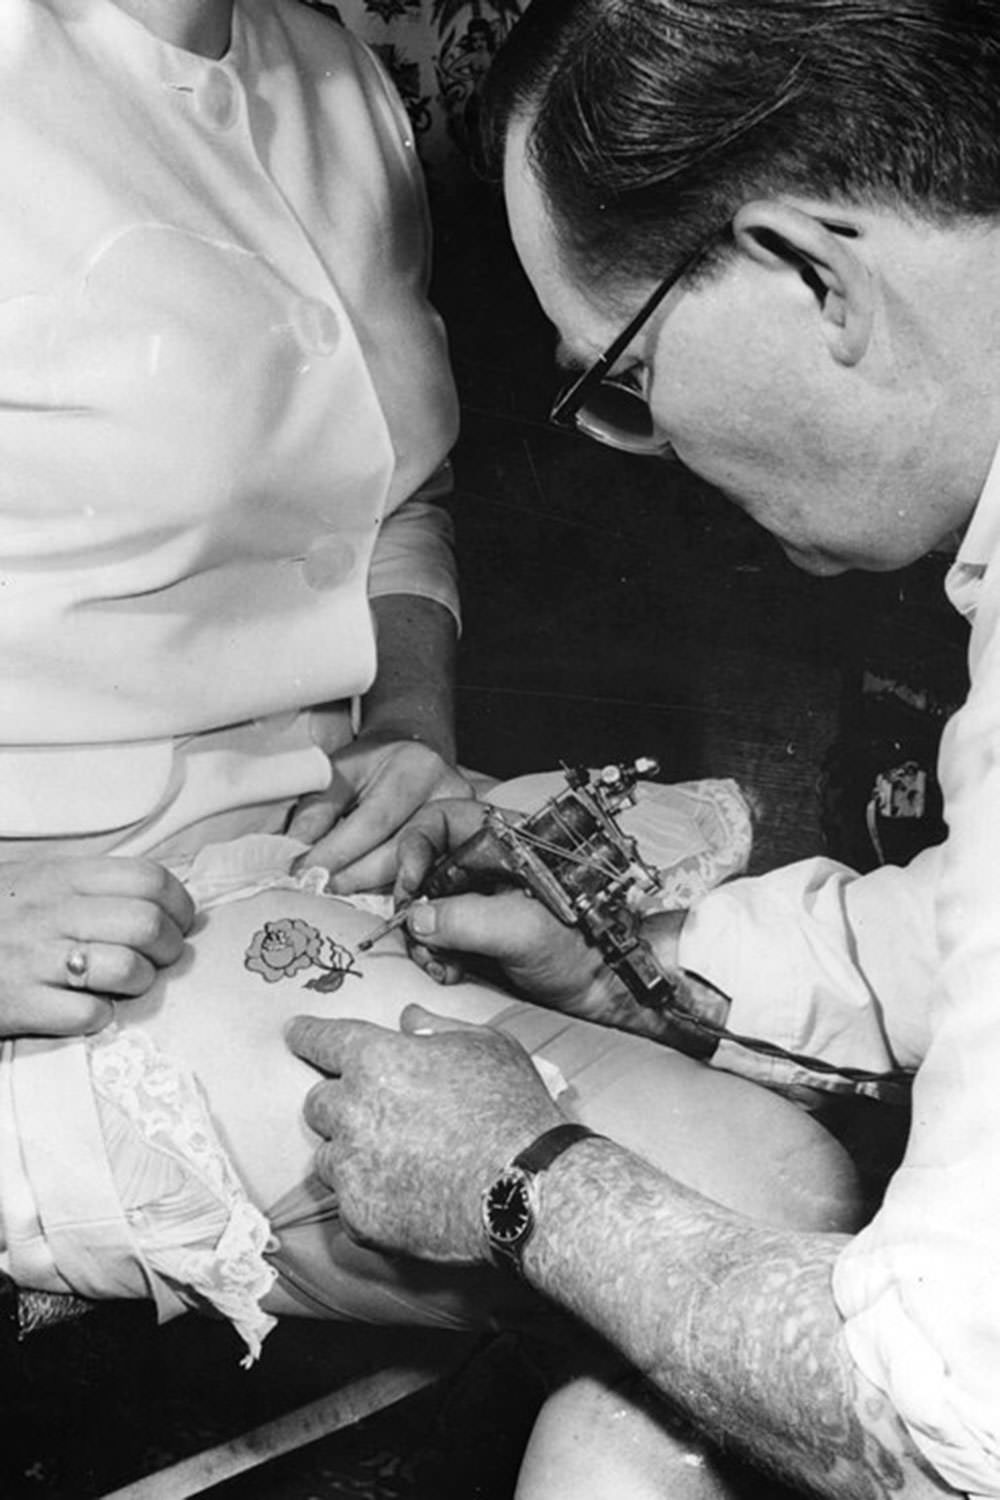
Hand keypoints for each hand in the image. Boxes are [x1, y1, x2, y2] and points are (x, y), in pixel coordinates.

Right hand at [0, 856, 195, 1037]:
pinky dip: (100, 1015)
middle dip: (170, 948)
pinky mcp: (20, 1003)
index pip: (148, 879)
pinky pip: (89, 1013)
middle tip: (161, 958)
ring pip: (126, 968)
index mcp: (62, 876)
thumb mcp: (36, 879)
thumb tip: (162, 897)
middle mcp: (51, 913)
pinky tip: (89, 1007)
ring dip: (139, 982)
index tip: (180, 921)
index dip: (179, 905)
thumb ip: (93, 884)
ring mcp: (35, 958)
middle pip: (147, 925)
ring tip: (127, 983)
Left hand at [286, 731, 475, 891]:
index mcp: (416, 768)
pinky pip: (425, 879)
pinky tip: (369, 897)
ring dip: (370, 888)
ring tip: (337, 892)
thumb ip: (318, 807)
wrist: (414, 758)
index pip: (374, 820)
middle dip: (353, 876)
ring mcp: (464, 825)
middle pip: (398, 851)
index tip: (304, 871)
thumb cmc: (374, 764)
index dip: (337, 851)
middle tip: (319, 889)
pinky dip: (391, 890)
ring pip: (413, 872)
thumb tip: (297, 845)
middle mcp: (449, 795)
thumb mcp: (340, 770)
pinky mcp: (466, 846)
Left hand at [288, 1004, 563, 1260]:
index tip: (295, 1033)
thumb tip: (408, 1018)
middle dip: (342, 1103)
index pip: (321, 1040)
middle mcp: (352, 1110)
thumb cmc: (512, 1108)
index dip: (306, 1035)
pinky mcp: (359, 1216)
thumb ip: (438, 1027)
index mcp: (377, 1060)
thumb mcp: (486, 1046)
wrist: (528, 1188)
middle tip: (379, 1112)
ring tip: (399, 1161)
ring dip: (352, 1154)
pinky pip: (348, 1202)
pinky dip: (369, 1198)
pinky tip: (407, 1196)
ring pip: (329, 1157)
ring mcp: (352, 1167)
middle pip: (318, 1103)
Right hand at [393, 799, 652, 1027]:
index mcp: (506, 841)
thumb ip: (469, 919)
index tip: (409, 885)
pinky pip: (435, 934)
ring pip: (424, 904)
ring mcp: (480, 897)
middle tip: (414, 932)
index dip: (415, 846)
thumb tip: (417, 918)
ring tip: (437, 962)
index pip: (442, 821)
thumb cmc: (584, 948)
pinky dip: (433, 953)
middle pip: (424, 864)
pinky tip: (448, 971)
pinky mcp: (475, 929)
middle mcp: (488, 863)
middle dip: (412, 901)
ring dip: (420, 936)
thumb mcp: (526, 929)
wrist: (602, 991)